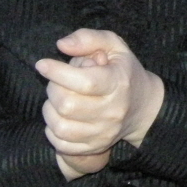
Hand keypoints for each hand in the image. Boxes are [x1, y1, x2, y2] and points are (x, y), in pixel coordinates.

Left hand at [35, 29, 164, 179]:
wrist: (143, 106)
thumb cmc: (124, 71)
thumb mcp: (114, 46)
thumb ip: (88, 38)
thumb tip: (62, 45)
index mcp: (119, 83)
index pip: (84, 82)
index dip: (58, 73)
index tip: (42, 64)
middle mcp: (113, 111)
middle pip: (68, 105)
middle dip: (53, 89)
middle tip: (56, 81)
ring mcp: (104, 132)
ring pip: (61, 126)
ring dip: (50, 110)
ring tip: (57, 98)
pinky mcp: (96, 147)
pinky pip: (62, 144)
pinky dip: (52, 130)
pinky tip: (59, 116)